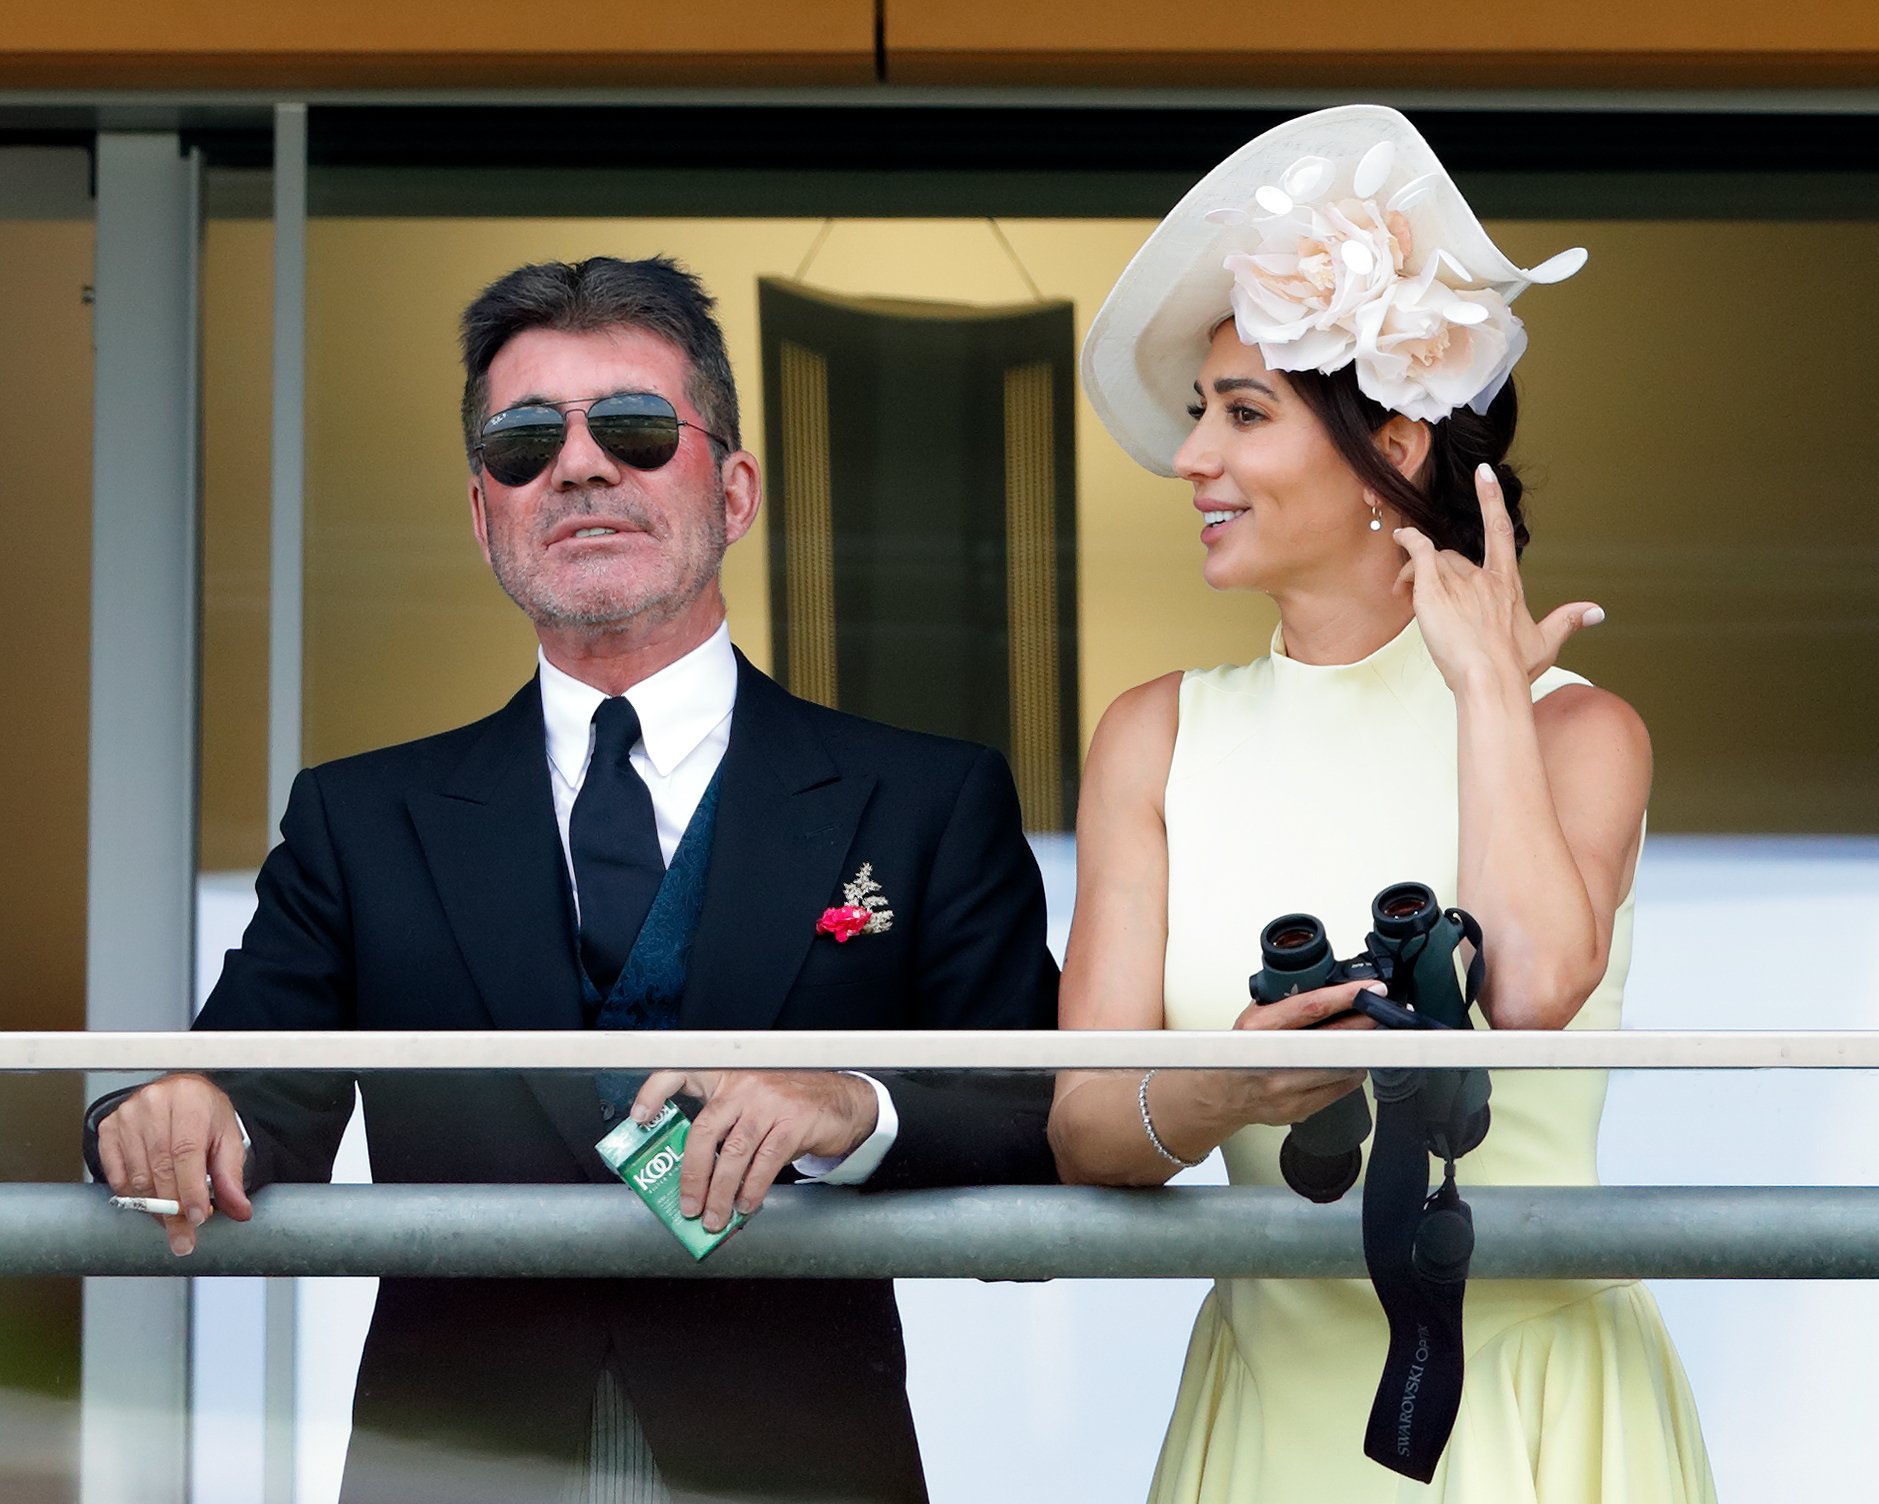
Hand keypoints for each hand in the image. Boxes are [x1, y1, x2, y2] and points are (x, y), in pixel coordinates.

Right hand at [95, 1073, 252, 1256]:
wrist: (178, 1093)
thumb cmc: (204, 1115)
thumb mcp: (227, 1138)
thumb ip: (231, 1175)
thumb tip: (240, 1210)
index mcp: (190, 1100)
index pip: (187, 1152)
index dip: (191, 1189)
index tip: (197, 1218)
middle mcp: (155, 1104)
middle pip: (160, 1168)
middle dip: (173, 1210)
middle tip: (184, 1238)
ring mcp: (127, 1115)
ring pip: (137, 1176)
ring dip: (154, 1208)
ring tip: (172, 1223)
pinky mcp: (108, 1129)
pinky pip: (116, 1175)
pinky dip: (133, 1197)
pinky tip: (151, 1202)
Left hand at [629, 1071, 878, 1232]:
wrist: (841, 1100)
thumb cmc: (789, 1106)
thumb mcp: (752, 1105)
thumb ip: (724, 1129)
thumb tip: (695, 1179)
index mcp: (726, 1078)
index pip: (682, 1072)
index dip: (656, 1091)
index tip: (639, 1117)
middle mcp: (743, 1085)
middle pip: (704, 1130)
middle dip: (691, 1175)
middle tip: (686, 1205)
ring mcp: (768, 1102)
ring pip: (733, 1153)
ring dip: (720, 1192)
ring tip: (714, 1217)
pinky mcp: (792, 1122)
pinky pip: (764, 1162)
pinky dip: (752, 1189)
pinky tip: (746, 1205)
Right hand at [1150, 980, 1378, 1150]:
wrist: (1222, 1094)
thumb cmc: (1239, 1051)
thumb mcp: (1253, 1016)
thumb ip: (1286, 1003)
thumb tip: (1331, 986)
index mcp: (1257, 1030)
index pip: (1310, 1008)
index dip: (1345, 997)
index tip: (1369, 990)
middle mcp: (1271, 1062)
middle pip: (1334, 1041)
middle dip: (1364, 1023)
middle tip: (1378, 1011)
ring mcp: (1286, 1090)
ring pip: (1344, 1066)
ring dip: (1359, 1049)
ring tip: (1361, 1036)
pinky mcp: (1299, 1109)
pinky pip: (1342, 1088)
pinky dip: (1348, 1071)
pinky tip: (1343, 1061)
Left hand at [1393, 463, 1602, 685]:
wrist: (1490, 680)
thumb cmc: (1514, 668)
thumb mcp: (1546, 643)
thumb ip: (1568, 621)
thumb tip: (1597, 611)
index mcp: (1508, 585)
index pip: (1501, 532)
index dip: (1492, 500)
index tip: (1484, 473)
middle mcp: (1485, 577)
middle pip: (1455, 558)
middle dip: (1439, 572)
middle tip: (1423, 594)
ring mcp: (1460, 581)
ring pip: (1434, 561)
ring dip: (1418, 571)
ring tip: (1405, 593)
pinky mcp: (1435, 589)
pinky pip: (1420, 552)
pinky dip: (1409, 542)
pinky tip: (1400, 539)